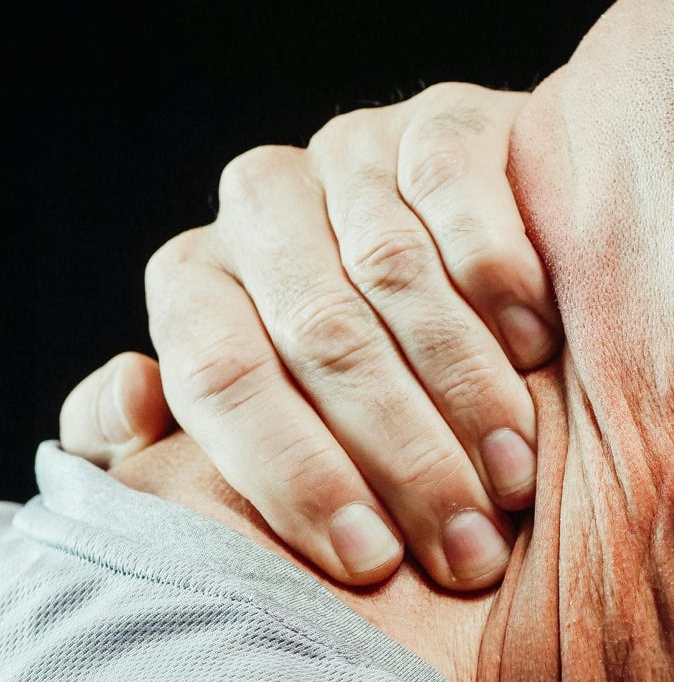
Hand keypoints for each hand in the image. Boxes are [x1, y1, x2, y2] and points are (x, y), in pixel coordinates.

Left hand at [60, 83, 558, 589]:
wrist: (472, 294)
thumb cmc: (360, 396)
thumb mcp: (256, 430)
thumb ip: (160, 438)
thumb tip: (131, 391)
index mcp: (199, 281)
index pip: (221, 373)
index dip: (294, 476)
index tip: (370, 561)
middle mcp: (261, 207)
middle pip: (320, 334)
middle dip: (403, 458)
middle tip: (467, 548)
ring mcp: (351, 156)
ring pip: (392, 270)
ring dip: (464, 388)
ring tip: (513, 476)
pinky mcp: (440, 120)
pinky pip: (452, 183)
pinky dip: (496, 272)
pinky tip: (534, 347)